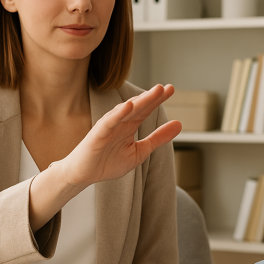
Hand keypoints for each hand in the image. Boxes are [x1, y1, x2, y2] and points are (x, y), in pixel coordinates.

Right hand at [58, 84, 181, 185]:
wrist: (83, 175)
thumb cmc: (108, 162)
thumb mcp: (140, 151)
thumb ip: (158, 138)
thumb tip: (179, 124)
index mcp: (130, 125)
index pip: (146, 110)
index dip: (158, 100)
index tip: (172, 89)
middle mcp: (120, 122)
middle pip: (138, 106)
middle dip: (152, 97)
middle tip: (166, 87)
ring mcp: (108, 126)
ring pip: (126, 111)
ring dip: (140, 101)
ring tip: (155, 92)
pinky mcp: (97, 134)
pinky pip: (109, 122)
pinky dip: (118, 113)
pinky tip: (128, 106)